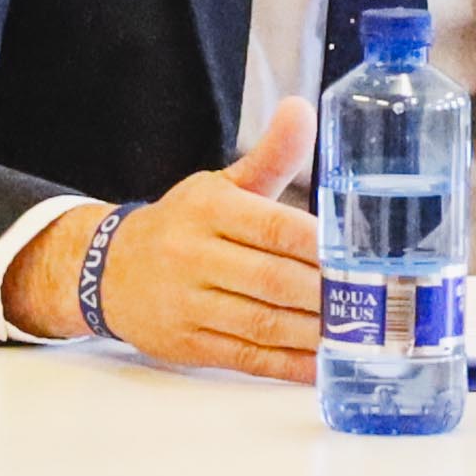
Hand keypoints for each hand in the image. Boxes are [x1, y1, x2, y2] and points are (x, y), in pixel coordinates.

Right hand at [28, 104, 324, 379]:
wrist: (108, 271)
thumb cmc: (182, 226)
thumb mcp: (219, 186)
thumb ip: (269, 156)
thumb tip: (303, 110)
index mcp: (208, 210)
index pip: (273, 226)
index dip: (317, 245)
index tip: (353, 255)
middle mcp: (193, 256)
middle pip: (272, 279)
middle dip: (322, 293)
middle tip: (366, 300)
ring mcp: (187, 304)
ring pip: (261, 323)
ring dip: (312, 332)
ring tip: (353, 332)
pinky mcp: (187, 344)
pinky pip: (246, 357)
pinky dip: (288, 365)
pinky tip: (319, 364)